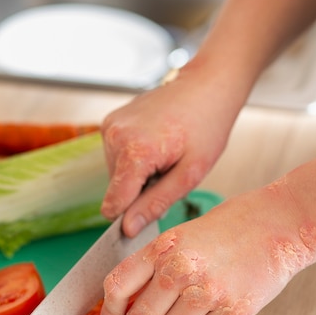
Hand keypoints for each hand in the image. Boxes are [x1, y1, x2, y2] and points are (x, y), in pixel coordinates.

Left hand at [99, 182, 307, 314]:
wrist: (277, 225)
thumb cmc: (232, 225)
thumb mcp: (183, 233)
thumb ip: (157, 262)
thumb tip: (133, 297)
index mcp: (163, 246)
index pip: (118, 285)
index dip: (107, 313)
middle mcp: (180, 269)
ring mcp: (207, 292)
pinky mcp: (232, 311)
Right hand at [101, 67, 237, 237]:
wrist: (206, 86)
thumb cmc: (206, 126)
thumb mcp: (190, 174)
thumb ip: (156, 203)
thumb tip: (128, 228)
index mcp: (135, 150)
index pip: (114, 203)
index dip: (131, 215)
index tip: (151, 211)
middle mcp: (115, 136)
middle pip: (116, 188)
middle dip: (140, 188)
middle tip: (169, 169)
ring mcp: (109, 125)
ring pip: (116, 173)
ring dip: (138, 172)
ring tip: (165, 153)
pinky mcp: (109, 120)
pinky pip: (116, 155)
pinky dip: (133, 157)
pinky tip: (155, 143)